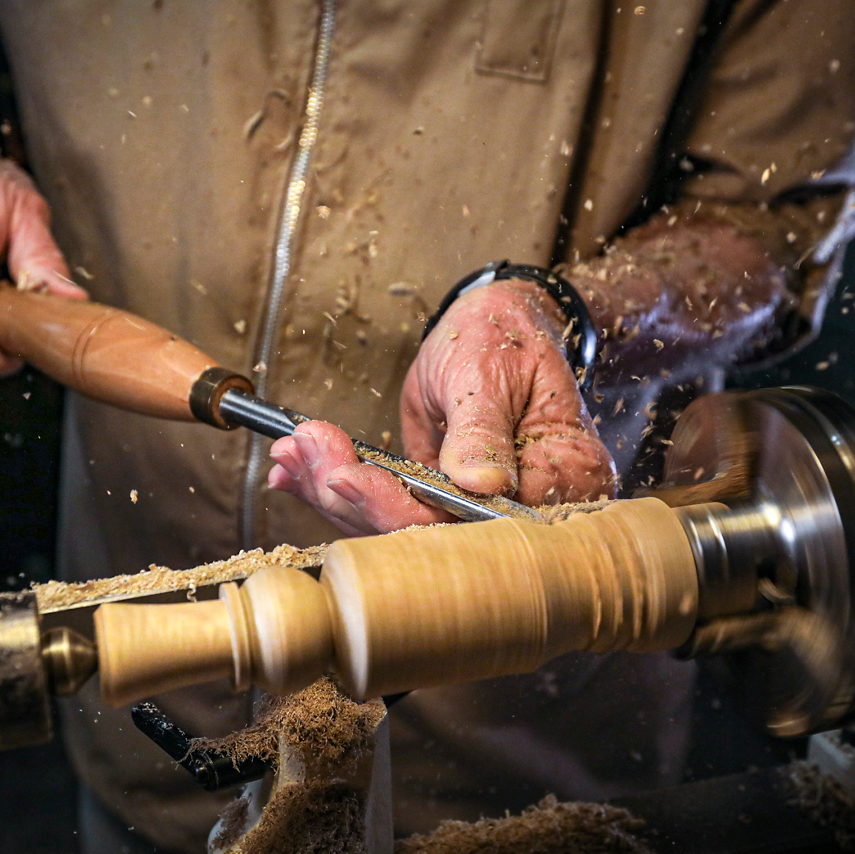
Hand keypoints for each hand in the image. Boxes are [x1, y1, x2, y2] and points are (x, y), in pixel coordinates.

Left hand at [268, 280, 615, 534]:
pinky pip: (389, 504)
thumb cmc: (506, 334)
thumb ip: (482, 429)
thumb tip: (480, 482)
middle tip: (300, 453)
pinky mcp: (440, 500)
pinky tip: (298, 471)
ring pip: (398, 523)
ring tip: (292, 454)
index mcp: (562, 478)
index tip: (343, 477)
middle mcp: (523, 507)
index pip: (475, 523)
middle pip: (429, 532)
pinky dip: (338, 486)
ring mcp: (478, 507)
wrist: (497, 320)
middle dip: (351, 497)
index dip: (400, 509)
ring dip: (332, 491)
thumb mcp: (491, 369)